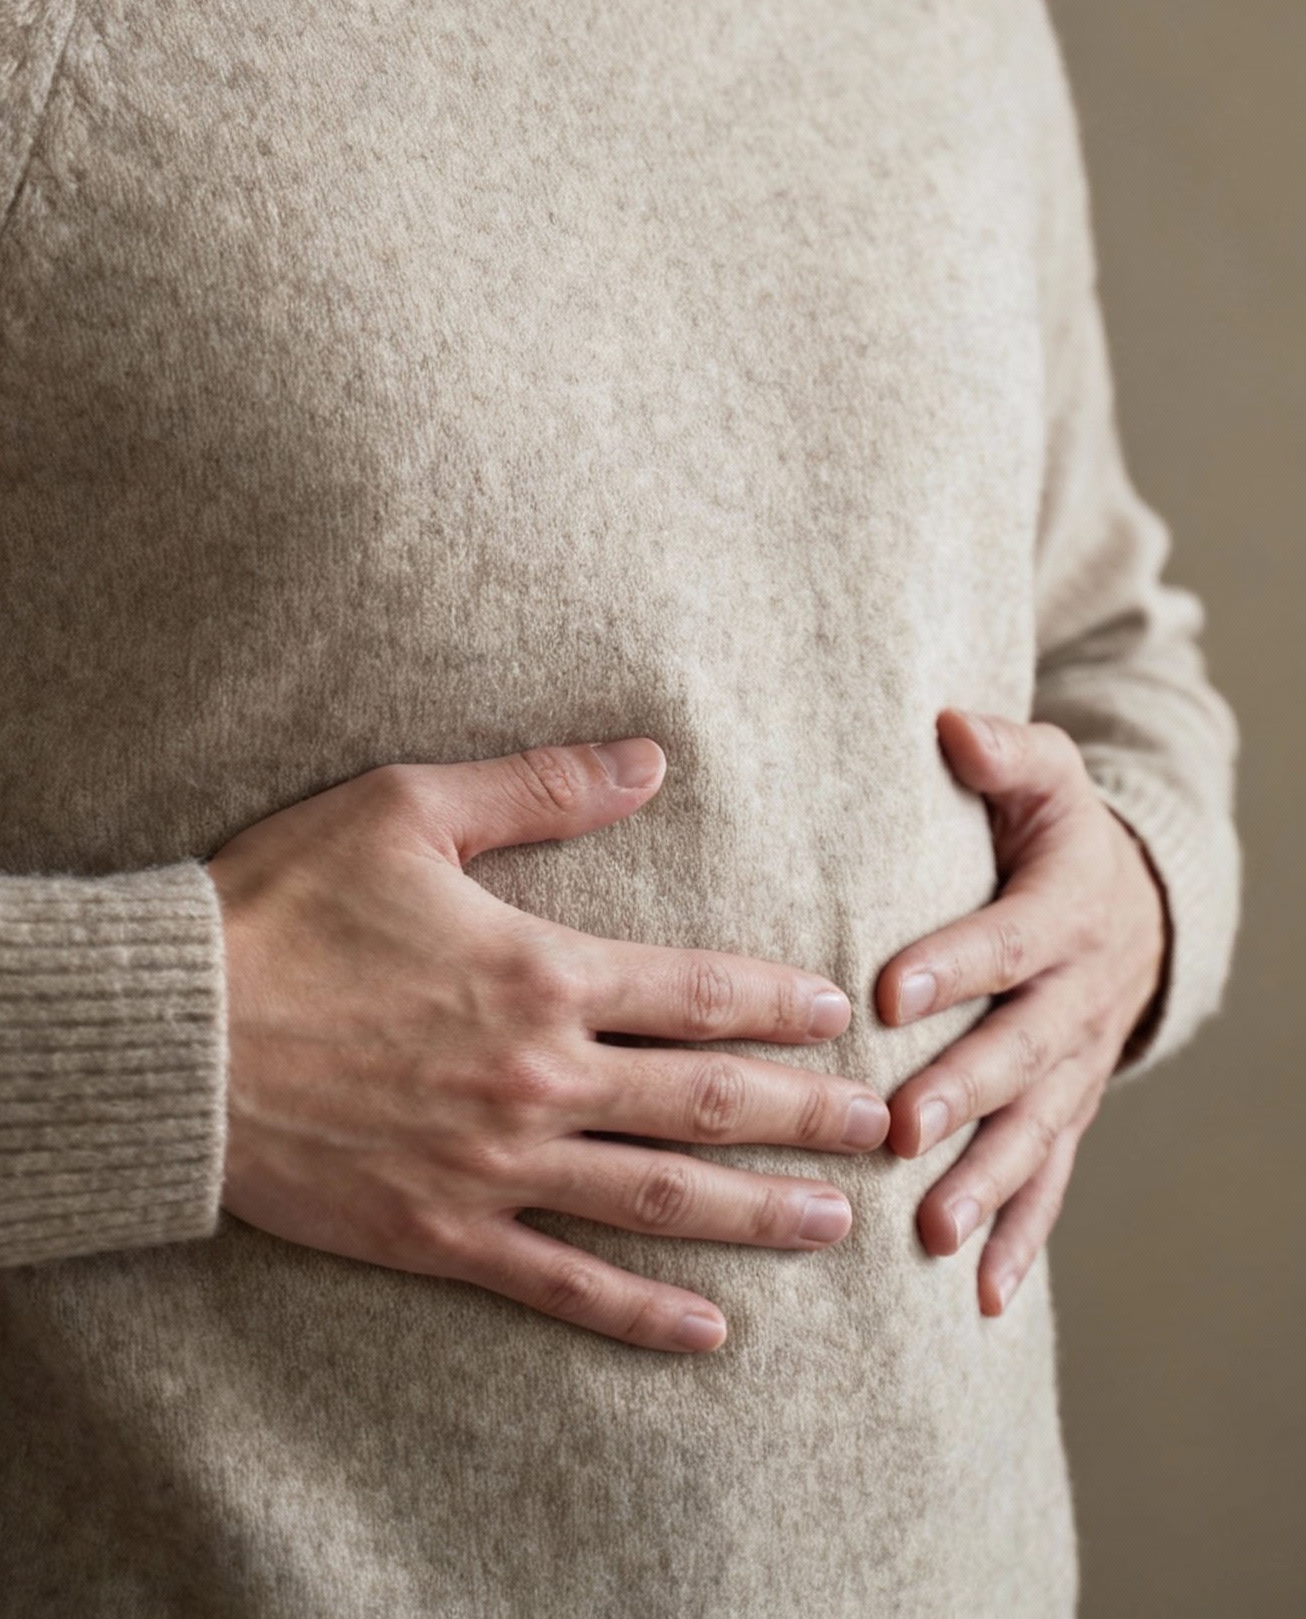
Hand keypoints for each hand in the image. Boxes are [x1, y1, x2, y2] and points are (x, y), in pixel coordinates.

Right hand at [206, 738, 888, 1353]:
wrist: (168, 1037)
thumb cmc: (279, 906)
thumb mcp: (408, 811)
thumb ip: (539, 788)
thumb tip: (649, 758)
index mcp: (540, 971)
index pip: (696, 992)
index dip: (780, 1002)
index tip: (844, 1012)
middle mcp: (538, 1079)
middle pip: (706, 1102)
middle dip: (808, 1113)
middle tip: (889, 1125)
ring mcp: (494, 1167)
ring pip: (659, 1200)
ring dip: (758, 1213)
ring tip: (834, 1220)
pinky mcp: (440, 1232)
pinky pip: (562, 1284)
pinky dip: (640, 1314)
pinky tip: (706, 1333)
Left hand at [876, 707, 1167, 1316]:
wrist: (1134, 906)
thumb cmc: (1055, 830)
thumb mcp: (1045, 774)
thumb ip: (1001, 752)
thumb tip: (950, 723)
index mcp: (1063, 911)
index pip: (1004, 940)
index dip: (952, 963)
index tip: (888, 989)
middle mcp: (1075, 998)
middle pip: (1018, 1052)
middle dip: (961, 1093)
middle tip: (899, 1129)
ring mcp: (1073, 1067)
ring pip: (1033, 1132)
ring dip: (986, 1185)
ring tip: (934, 1234)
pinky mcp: (1066, 1112)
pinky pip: (1049, 1182)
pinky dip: (1021, 1240)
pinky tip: (981, 1299)